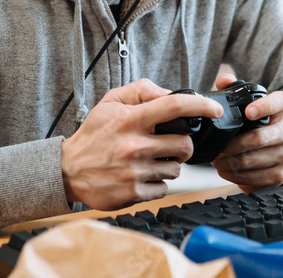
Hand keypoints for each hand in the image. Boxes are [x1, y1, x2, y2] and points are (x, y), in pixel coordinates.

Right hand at [61, 78, 223, 210]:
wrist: (68, 170)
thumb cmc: (93, 135)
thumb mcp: (111, 102)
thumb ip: (141, 90)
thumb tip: (169, 92)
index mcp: (131, 119)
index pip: (175, 106)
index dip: (202, 105)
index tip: (214, 109)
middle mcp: (135, 145)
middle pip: (185, 144)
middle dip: (183, 143)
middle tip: (170, 143)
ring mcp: (135, 171)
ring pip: (176, 169)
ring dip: (169, 164)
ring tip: (149, 160)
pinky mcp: (134, 193)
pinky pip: (164, 188)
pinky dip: (158, 183)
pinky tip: (141, 175)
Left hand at [211, 73, 282, 191]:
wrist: (277, 149)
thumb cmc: (257, 124)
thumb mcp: (248, 104)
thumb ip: (234, 88)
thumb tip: (223, 81)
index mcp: (282, 109)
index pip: (278, 102)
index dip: (263, 106)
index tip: (248, 112)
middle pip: (257, 139)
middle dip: (230, 146)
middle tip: (216, 148)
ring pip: (251, 161)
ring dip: (228, 163)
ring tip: (217, 160)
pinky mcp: (280, 176)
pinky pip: (253, 178)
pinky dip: (235, 176)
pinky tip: (227, 170)